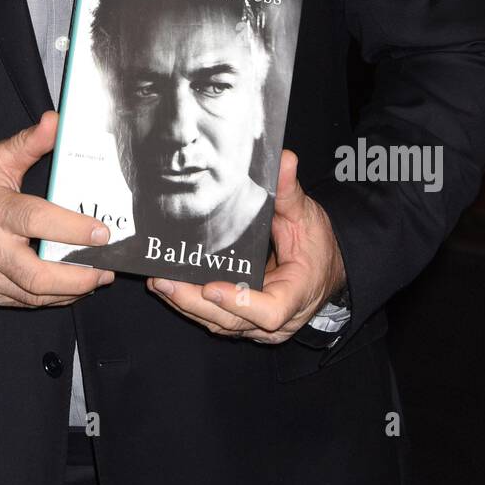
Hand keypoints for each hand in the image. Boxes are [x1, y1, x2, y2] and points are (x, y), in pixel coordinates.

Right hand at [0, 110, 114, 307]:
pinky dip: (50, 298)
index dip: (72, 229)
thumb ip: (29, 143)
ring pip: (33, 296)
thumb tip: (57, 121)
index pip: (36, 221)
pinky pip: (23, 302)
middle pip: (37, 275)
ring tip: (96, 277)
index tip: (102, 232)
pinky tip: (70, 287)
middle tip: (106, 267)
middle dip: (78, 277)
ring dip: (70, 291)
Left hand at [145, 149, 345, 343]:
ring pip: (220, 324)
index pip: (270, 311)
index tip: (210, 286)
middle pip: (233, 321)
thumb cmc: (316, 243)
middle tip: (165, 281)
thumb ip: (290, 191)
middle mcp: (279, 320)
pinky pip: (217, 319)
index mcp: (297, 293)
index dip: (239, 302)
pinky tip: (170, 288)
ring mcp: (261, 325)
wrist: (325, 267)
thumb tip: (285, 158)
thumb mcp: (305, 214)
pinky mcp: (246, 321)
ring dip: (187, 305)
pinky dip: (193, 305)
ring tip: (158, 282)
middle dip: (195, 302)